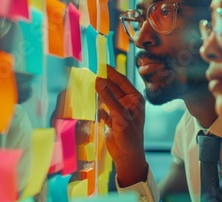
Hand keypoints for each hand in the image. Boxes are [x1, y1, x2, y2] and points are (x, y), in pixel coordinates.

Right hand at [95, 65, 147, 186]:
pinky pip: (102, 107)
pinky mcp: (111, 119)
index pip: (122, 81)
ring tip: (86, 83)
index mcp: (135, 99)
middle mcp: (128, 102)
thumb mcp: (120, 115)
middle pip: (113, 87)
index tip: (100, 65)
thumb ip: (108, 98)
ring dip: (98, 92)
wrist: (127, 156)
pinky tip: (87, 98)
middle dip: (103, 81)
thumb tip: (98, 80)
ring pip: (106, 97)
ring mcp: (119, 110)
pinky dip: (95, 104)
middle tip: (89, 72)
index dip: (111, 72)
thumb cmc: (129, 136)